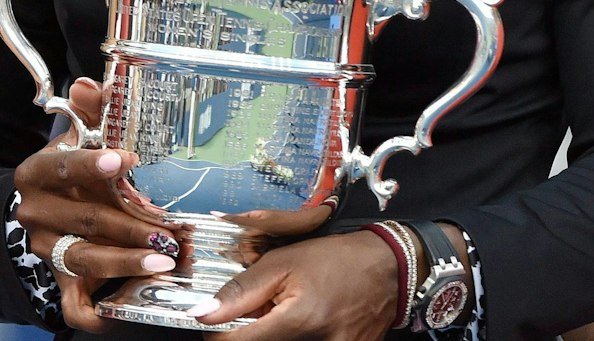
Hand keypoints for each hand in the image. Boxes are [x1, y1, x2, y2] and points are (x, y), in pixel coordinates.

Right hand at [13, 78, 189, 332]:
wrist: (49, 211)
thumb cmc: (74, 172)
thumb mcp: (80, 139)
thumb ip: (90, 111)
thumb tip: (93, 84)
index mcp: (36, 174)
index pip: (61, 166)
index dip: (93, 165)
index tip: (126, 161)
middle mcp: (35, 214)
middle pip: (84, 220)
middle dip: (130, 224)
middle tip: (169, 227)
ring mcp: (47, 250)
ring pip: (85, 260)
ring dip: (129, 261)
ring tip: (166, 259)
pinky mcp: (59, 282)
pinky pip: (76, 306)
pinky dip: (100, 314)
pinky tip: (129, 308)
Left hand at [196, 229, 403, 338]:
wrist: (390, 268)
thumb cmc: (336, 259)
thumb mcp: (282, 264)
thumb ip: (241, 291)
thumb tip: (203, 313)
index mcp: (298, 321)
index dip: (220, 333)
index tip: (216, 322)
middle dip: (253, 329)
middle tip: (264, 308)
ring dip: (275, 331)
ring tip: (289, 308)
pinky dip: (298, 335)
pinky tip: (307, 318)